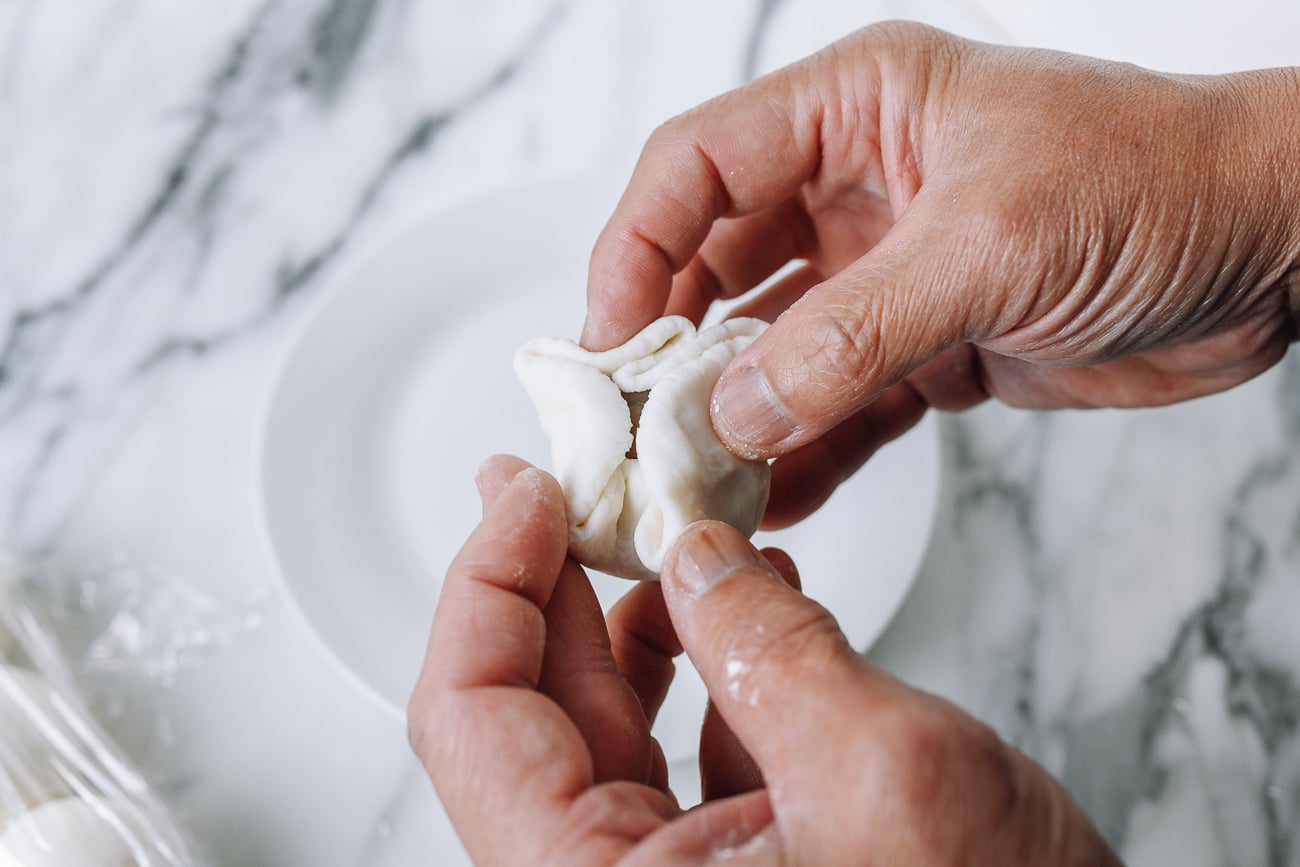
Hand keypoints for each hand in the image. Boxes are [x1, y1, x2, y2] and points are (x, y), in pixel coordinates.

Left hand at [409, 456, 1121, 864]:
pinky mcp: (746, 851)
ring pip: (613, 717)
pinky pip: (693, 735)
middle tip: (564, 480)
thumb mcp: (880, 770)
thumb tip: (697, 551)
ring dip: (637, 611)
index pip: (469, 715)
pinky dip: (713, 653)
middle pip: (534, 704)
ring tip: (661, 522)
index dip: (485, 586)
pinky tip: (751, 589)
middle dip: (553, 577)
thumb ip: (770, 648)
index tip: (523, 496)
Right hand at [583, 22, 1299, 520]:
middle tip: (637, 432)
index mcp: (852, 113)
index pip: (694, 168)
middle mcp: (854, 189)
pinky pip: (837, 406)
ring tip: (691, 483)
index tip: (607, 343)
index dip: (633, 250)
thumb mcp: (987, 244)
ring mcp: (886, 275)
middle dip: (673, 350)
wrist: (1278, 248)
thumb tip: (736, 410)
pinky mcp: (924, 348)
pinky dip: (803, 453)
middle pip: (716, 267)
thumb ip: (850, 332)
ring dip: (732, 414)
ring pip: (771, 348)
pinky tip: (770, 499)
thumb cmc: (1156, 180)